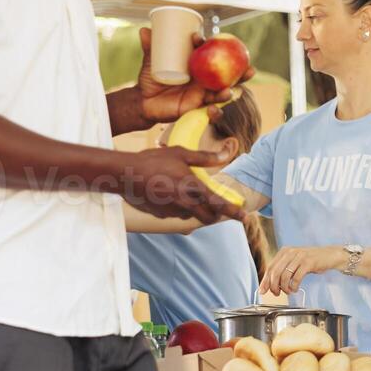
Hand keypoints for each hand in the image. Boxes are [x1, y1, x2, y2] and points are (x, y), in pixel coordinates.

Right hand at [124, 147, 245, 224]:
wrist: (124, 175)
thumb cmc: (154, 160)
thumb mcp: (181, 153)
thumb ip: (206, 157)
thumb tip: (227, 154)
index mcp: (192, 187)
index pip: (219, 204)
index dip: (234, 212)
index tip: (245, 217)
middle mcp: (184, 203)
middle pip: (207, 217)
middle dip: (215, 215)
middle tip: (218, 209)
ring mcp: (171, 211)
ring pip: (190, 215)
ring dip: (194, 209)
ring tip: (185, 193)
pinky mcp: (159, 215)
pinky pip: (175, 213)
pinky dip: (178, 207)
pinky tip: (168, 194)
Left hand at [135, 27, 255, 126]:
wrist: (144, 100)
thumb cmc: (151, 79)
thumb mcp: (151, 63)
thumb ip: (150, 48)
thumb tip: (144, 29)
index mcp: (199, 64)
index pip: (212, 53)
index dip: (213, 46)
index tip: (198, 39)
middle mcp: (206, 78)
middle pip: (228, 74)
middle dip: (242, 72)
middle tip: (250, 68)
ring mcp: (203, 93)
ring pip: (223, 93)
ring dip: (230, 92)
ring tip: (229, 91)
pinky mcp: (197, 108)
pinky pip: (210, 111)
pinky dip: (214, 111)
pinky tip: (213, 110)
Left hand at [261, 246, 341, 295]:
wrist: (330, 255)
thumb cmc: (311, 260)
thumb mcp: (295, 262)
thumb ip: (283, 270)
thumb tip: (269, 284)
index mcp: (285, 251)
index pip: (270, 267)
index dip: (265, 281)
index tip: (262, 291)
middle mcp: (291, 252)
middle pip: (275, 272)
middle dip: (274, 286)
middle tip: (277, 293)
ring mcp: (300, 256)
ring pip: (285, 276)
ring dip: (285, 287)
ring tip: (288, 291)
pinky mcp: (308, 262)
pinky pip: (296, 278)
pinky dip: (294, 286)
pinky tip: (295, 288)